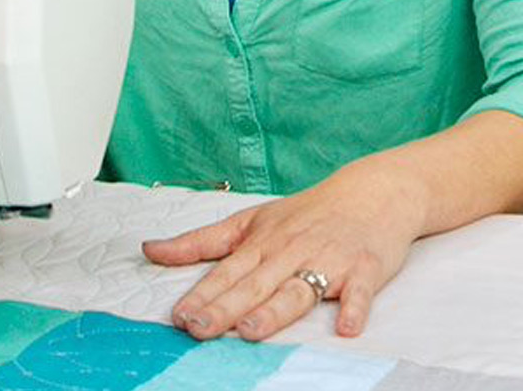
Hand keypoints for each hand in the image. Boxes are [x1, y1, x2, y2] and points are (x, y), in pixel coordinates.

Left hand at [143, 162, 427, 340]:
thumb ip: (200, 242)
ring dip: (275, 310)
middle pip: (255, 284)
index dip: (202, 295)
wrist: (373, 193)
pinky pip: (359, 292)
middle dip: (226, 307)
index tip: (179, 316)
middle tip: (200, 329)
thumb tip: (150, 250)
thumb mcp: (250, 221)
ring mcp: (328, 261)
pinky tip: (346, 327)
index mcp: (262, 243)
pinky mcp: (364, 269)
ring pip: (298, 289)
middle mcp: (291, 252)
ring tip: (251, 329)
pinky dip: (354, 308)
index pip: (226, 273)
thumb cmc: (308, 213)